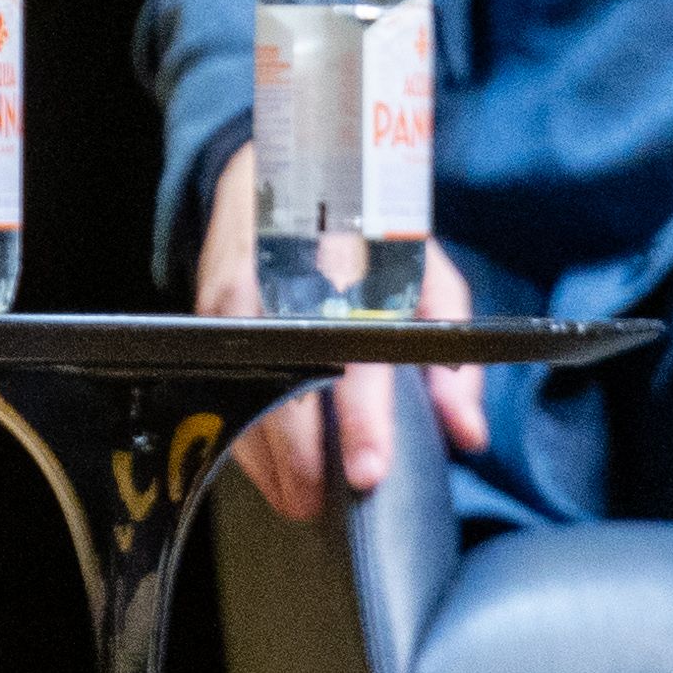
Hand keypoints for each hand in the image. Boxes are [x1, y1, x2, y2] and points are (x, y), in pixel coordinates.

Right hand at [196, 143, 490, 521]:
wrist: (276, 168)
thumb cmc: (362, 231)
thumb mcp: (425, 277)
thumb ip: (455, 356)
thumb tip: (468, 432)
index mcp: (354, 272)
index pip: (359, 357)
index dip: (364, 419)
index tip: (367, 471)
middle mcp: (287, 283)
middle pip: (285, 387)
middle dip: (301, 460)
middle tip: (321, 505)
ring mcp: (236, 295)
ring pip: (241, 392)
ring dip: (266, 458)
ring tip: (297, 496)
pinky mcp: (205, 309)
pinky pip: (217, 382)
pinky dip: (241, 430)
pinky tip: (265, 462)